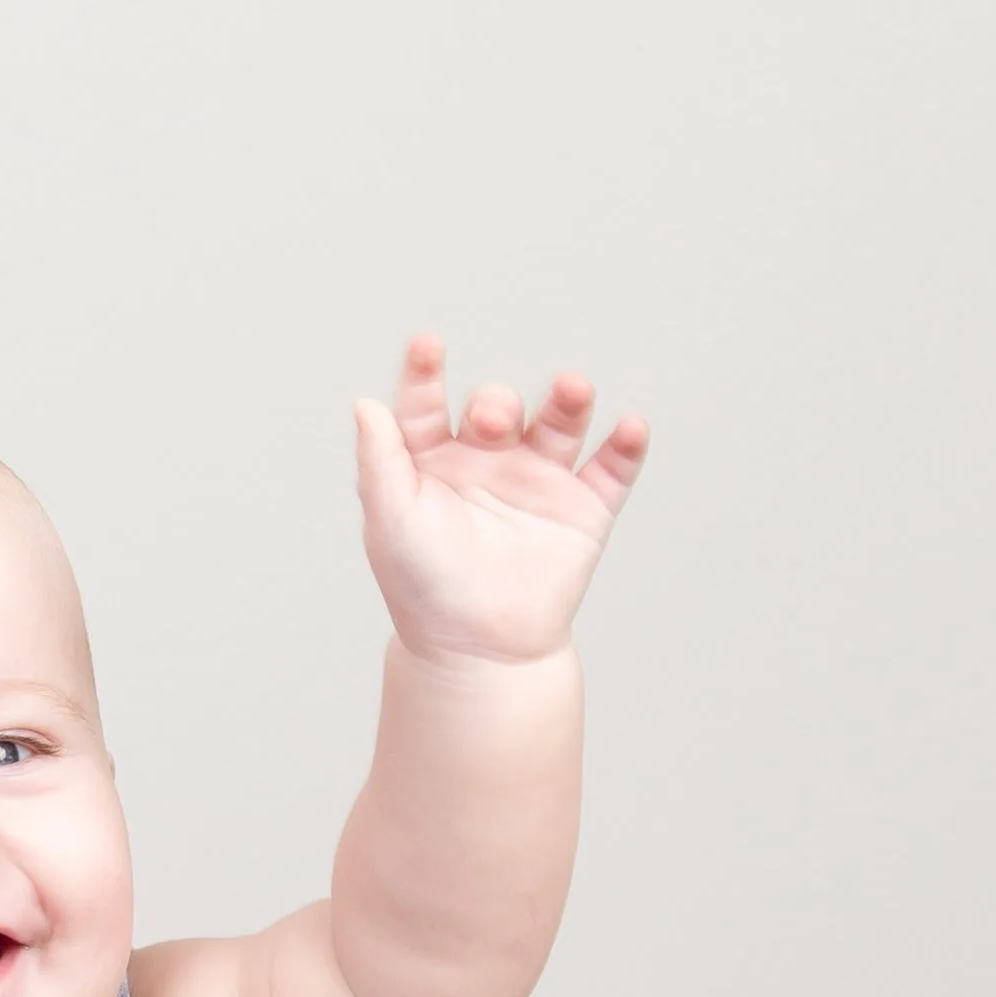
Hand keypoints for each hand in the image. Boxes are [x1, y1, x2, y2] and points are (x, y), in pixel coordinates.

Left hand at [355, 333, 648, 667]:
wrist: (477, 651)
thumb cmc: (424, 589)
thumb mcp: (390, 519)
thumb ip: (379, 459)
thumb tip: (366, 403)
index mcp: (433, 465)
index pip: (427, 405)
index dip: (426, 373)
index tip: (428, 346)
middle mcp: (487, 465)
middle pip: (497, 407)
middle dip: (496, 404)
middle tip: (491, 423)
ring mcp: (538, 484)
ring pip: (559, 423)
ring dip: (568, 401)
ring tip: (572, 390)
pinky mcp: (582, 511)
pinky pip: (612, 469)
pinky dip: (625, 447)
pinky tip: (630, 428)